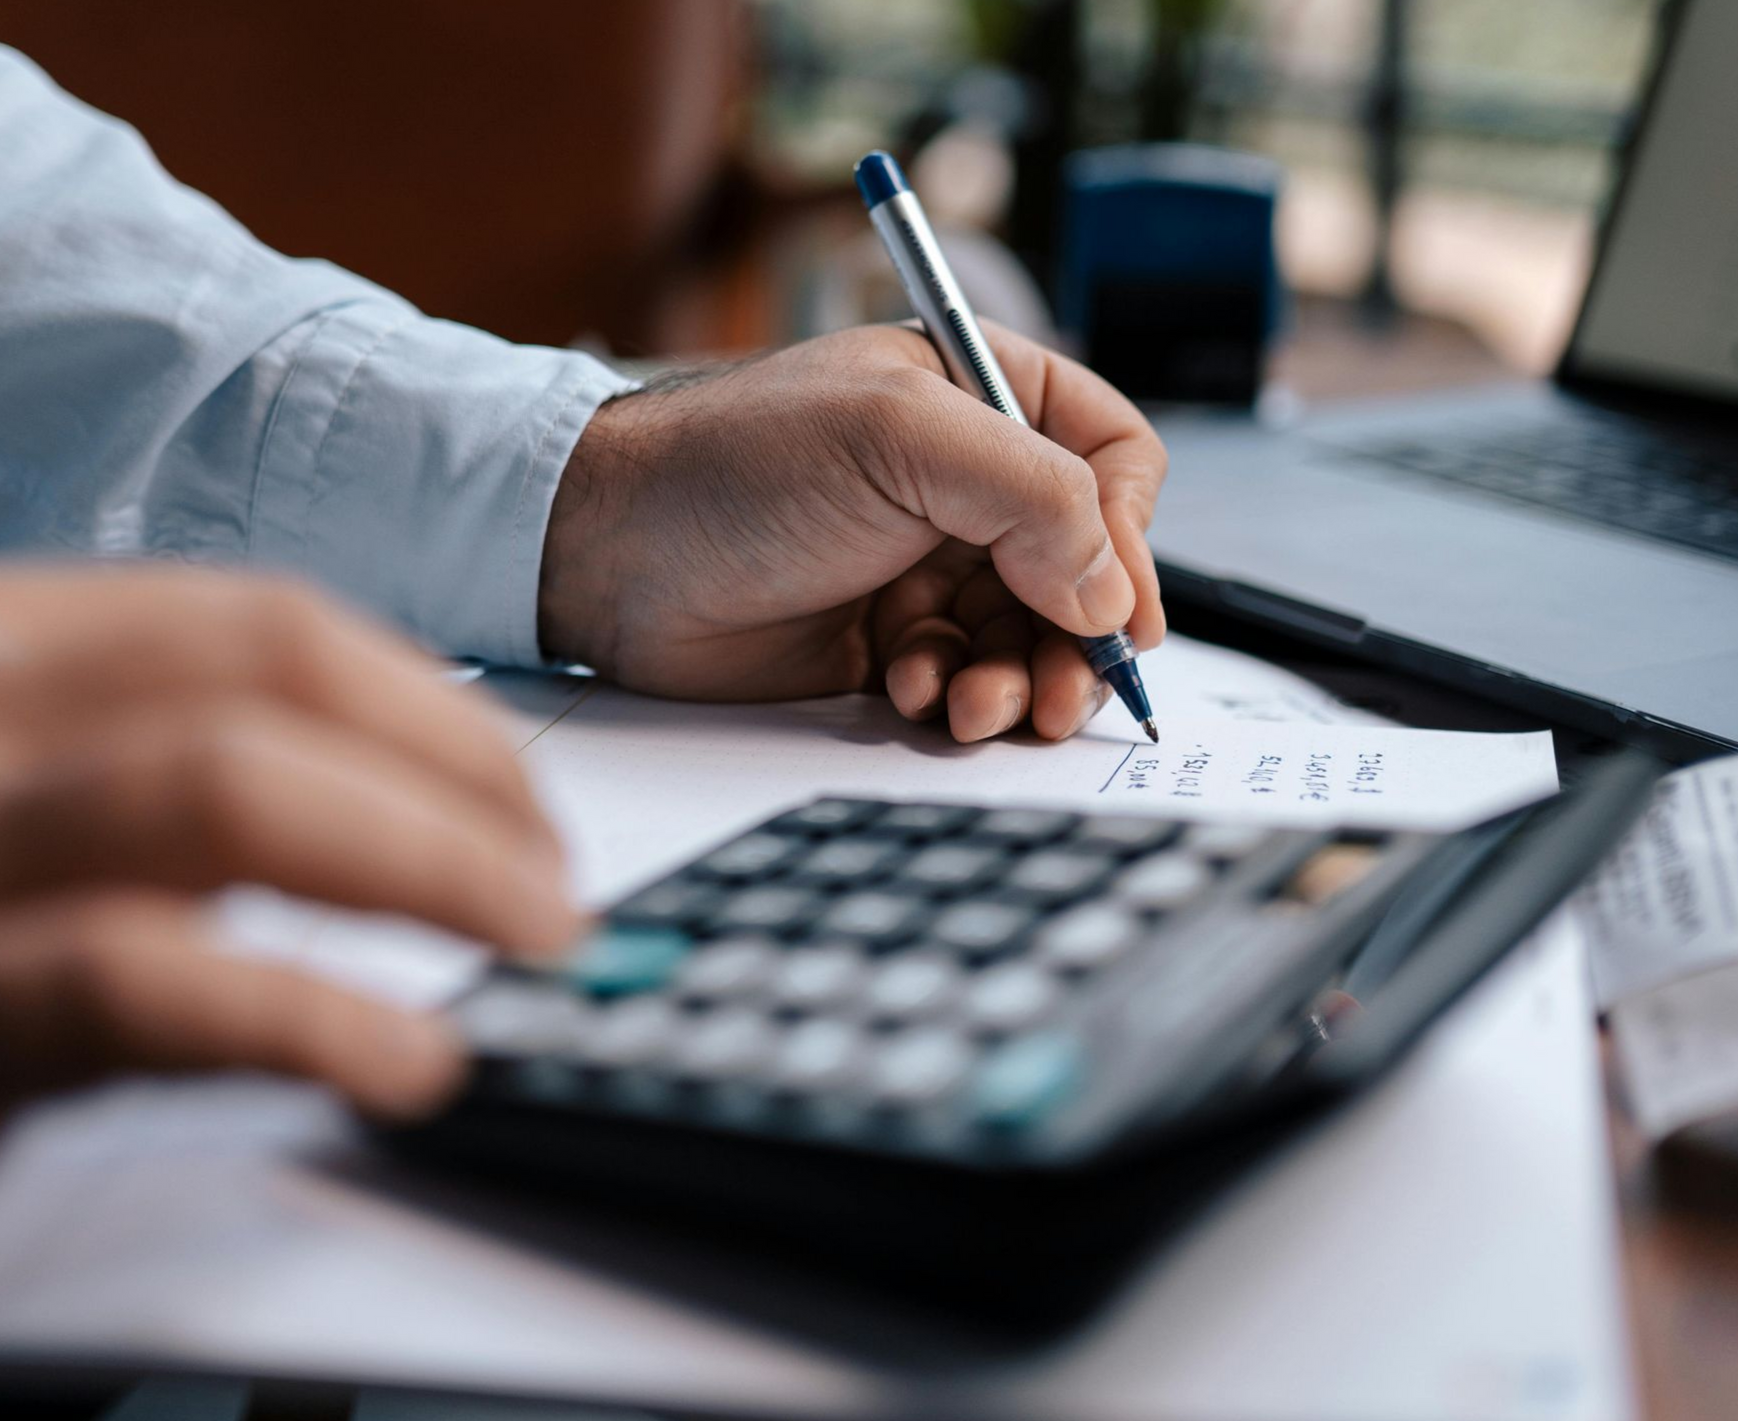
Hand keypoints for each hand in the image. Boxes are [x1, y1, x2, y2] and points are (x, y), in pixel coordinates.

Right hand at [0, 566, 580, 1217]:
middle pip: (266, 680)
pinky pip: (140, 983)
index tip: (520, 795)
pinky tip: (407, 1059)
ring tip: (531, 941)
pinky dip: (309, 1015)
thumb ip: (152, 775)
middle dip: (456, 774)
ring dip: (426, 862)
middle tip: (553, 880)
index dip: (428, 707)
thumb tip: (395, 799)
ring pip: (227, 787)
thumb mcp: (2, 818)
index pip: (257, 624)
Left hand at [542, 322, 1167, 741]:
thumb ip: (1031, 497)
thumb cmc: (736, 463)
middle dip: (1075, 639)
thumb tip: (1110, 594)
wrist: (607, 552)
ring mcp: (926, 563)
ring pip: (1027, 637)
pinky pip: (962, 678)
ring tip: (973, 705)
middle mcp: (964, 481)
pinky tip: (906, 690)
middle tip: (1060, 696)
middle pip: (1082, 568)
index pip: (1111, 460)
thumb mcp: (899, 440)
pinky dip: (951, 695)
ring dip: (1016, 679)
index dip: (1130, 538)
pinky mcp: (886, 638)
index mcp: (982, 398)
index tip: (1120, 613)